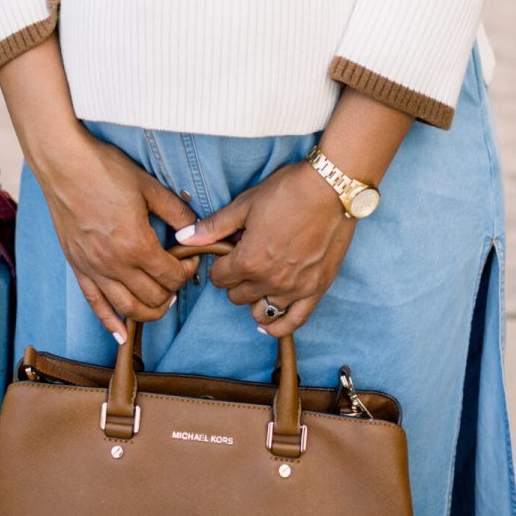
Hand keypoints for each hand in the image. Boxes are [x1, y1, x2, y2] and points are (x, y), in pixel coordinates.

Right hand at [35, 131, 199, 342]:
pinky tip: (120, 335)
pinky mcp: (78, 267)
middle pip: (152, 297)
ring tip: (161, 304)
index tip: (191, 259)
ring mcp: (93, 269)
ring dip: (149, 312)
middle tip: (177, 277)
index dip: (187, 271)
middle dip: (172, 292)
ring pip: (127, 309)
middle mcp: (115, 264)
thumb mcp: (149, 186)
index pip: (171, 275)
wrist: (64, 164)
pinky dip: (109, 323)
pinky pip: (95, 305)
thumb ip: (176, 212)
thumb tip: (194, 230)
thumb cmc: (105, 170)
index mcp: (136, 244)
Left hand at [177, 160, 354, 336]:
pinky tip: (269, 324)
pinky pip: (294, 321)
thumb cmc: (288, 191)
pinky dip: (279, 326)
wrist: (332, 188)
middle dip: (235, 278)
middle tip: (245, 258)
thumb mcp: (245, 204)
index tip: (228, 251)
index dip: (220, 263)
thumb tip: (184, 238)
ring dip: (254, 298)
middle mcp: (269, 280)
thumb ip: (214, 226)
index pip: (219, 278)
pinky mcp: (317, 290)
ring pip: (261, 310)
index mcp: (248, 260)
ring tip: (259, 280)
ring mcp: (294, 289)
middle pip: (237, 295)